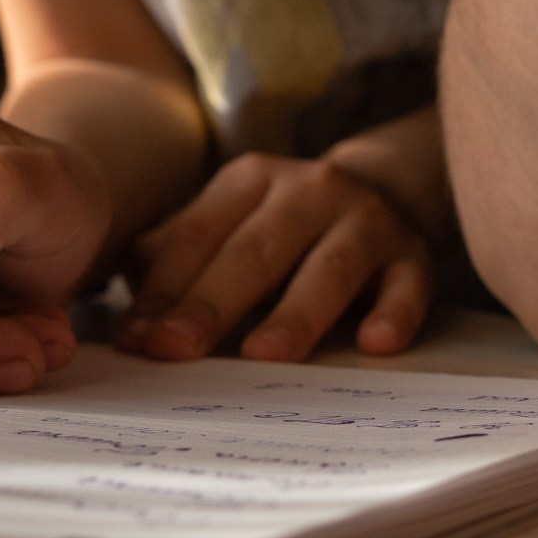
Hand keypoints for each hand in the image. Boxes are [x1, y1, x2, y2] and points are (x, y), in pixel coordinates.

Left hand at [121, 152, 430, 362]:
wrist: (382, 192)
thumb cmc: (279, 230)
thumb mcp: (226, 226)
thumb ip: (172, 262)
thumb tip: (126, 329)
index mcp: (252, 180)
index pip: (199, 236)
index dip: (165, 289)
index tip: (137, 339)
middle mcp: (311, 190)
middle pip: (256, 250)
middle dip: (211, 302)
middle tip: (176, 350)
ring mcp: (366, 221)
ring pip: (330, 267)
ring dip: (296, 312)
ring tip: (263, 356)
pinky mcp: (412, 255)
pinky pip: (408, 284)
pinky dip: (395, 312)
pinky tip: (376, 342)